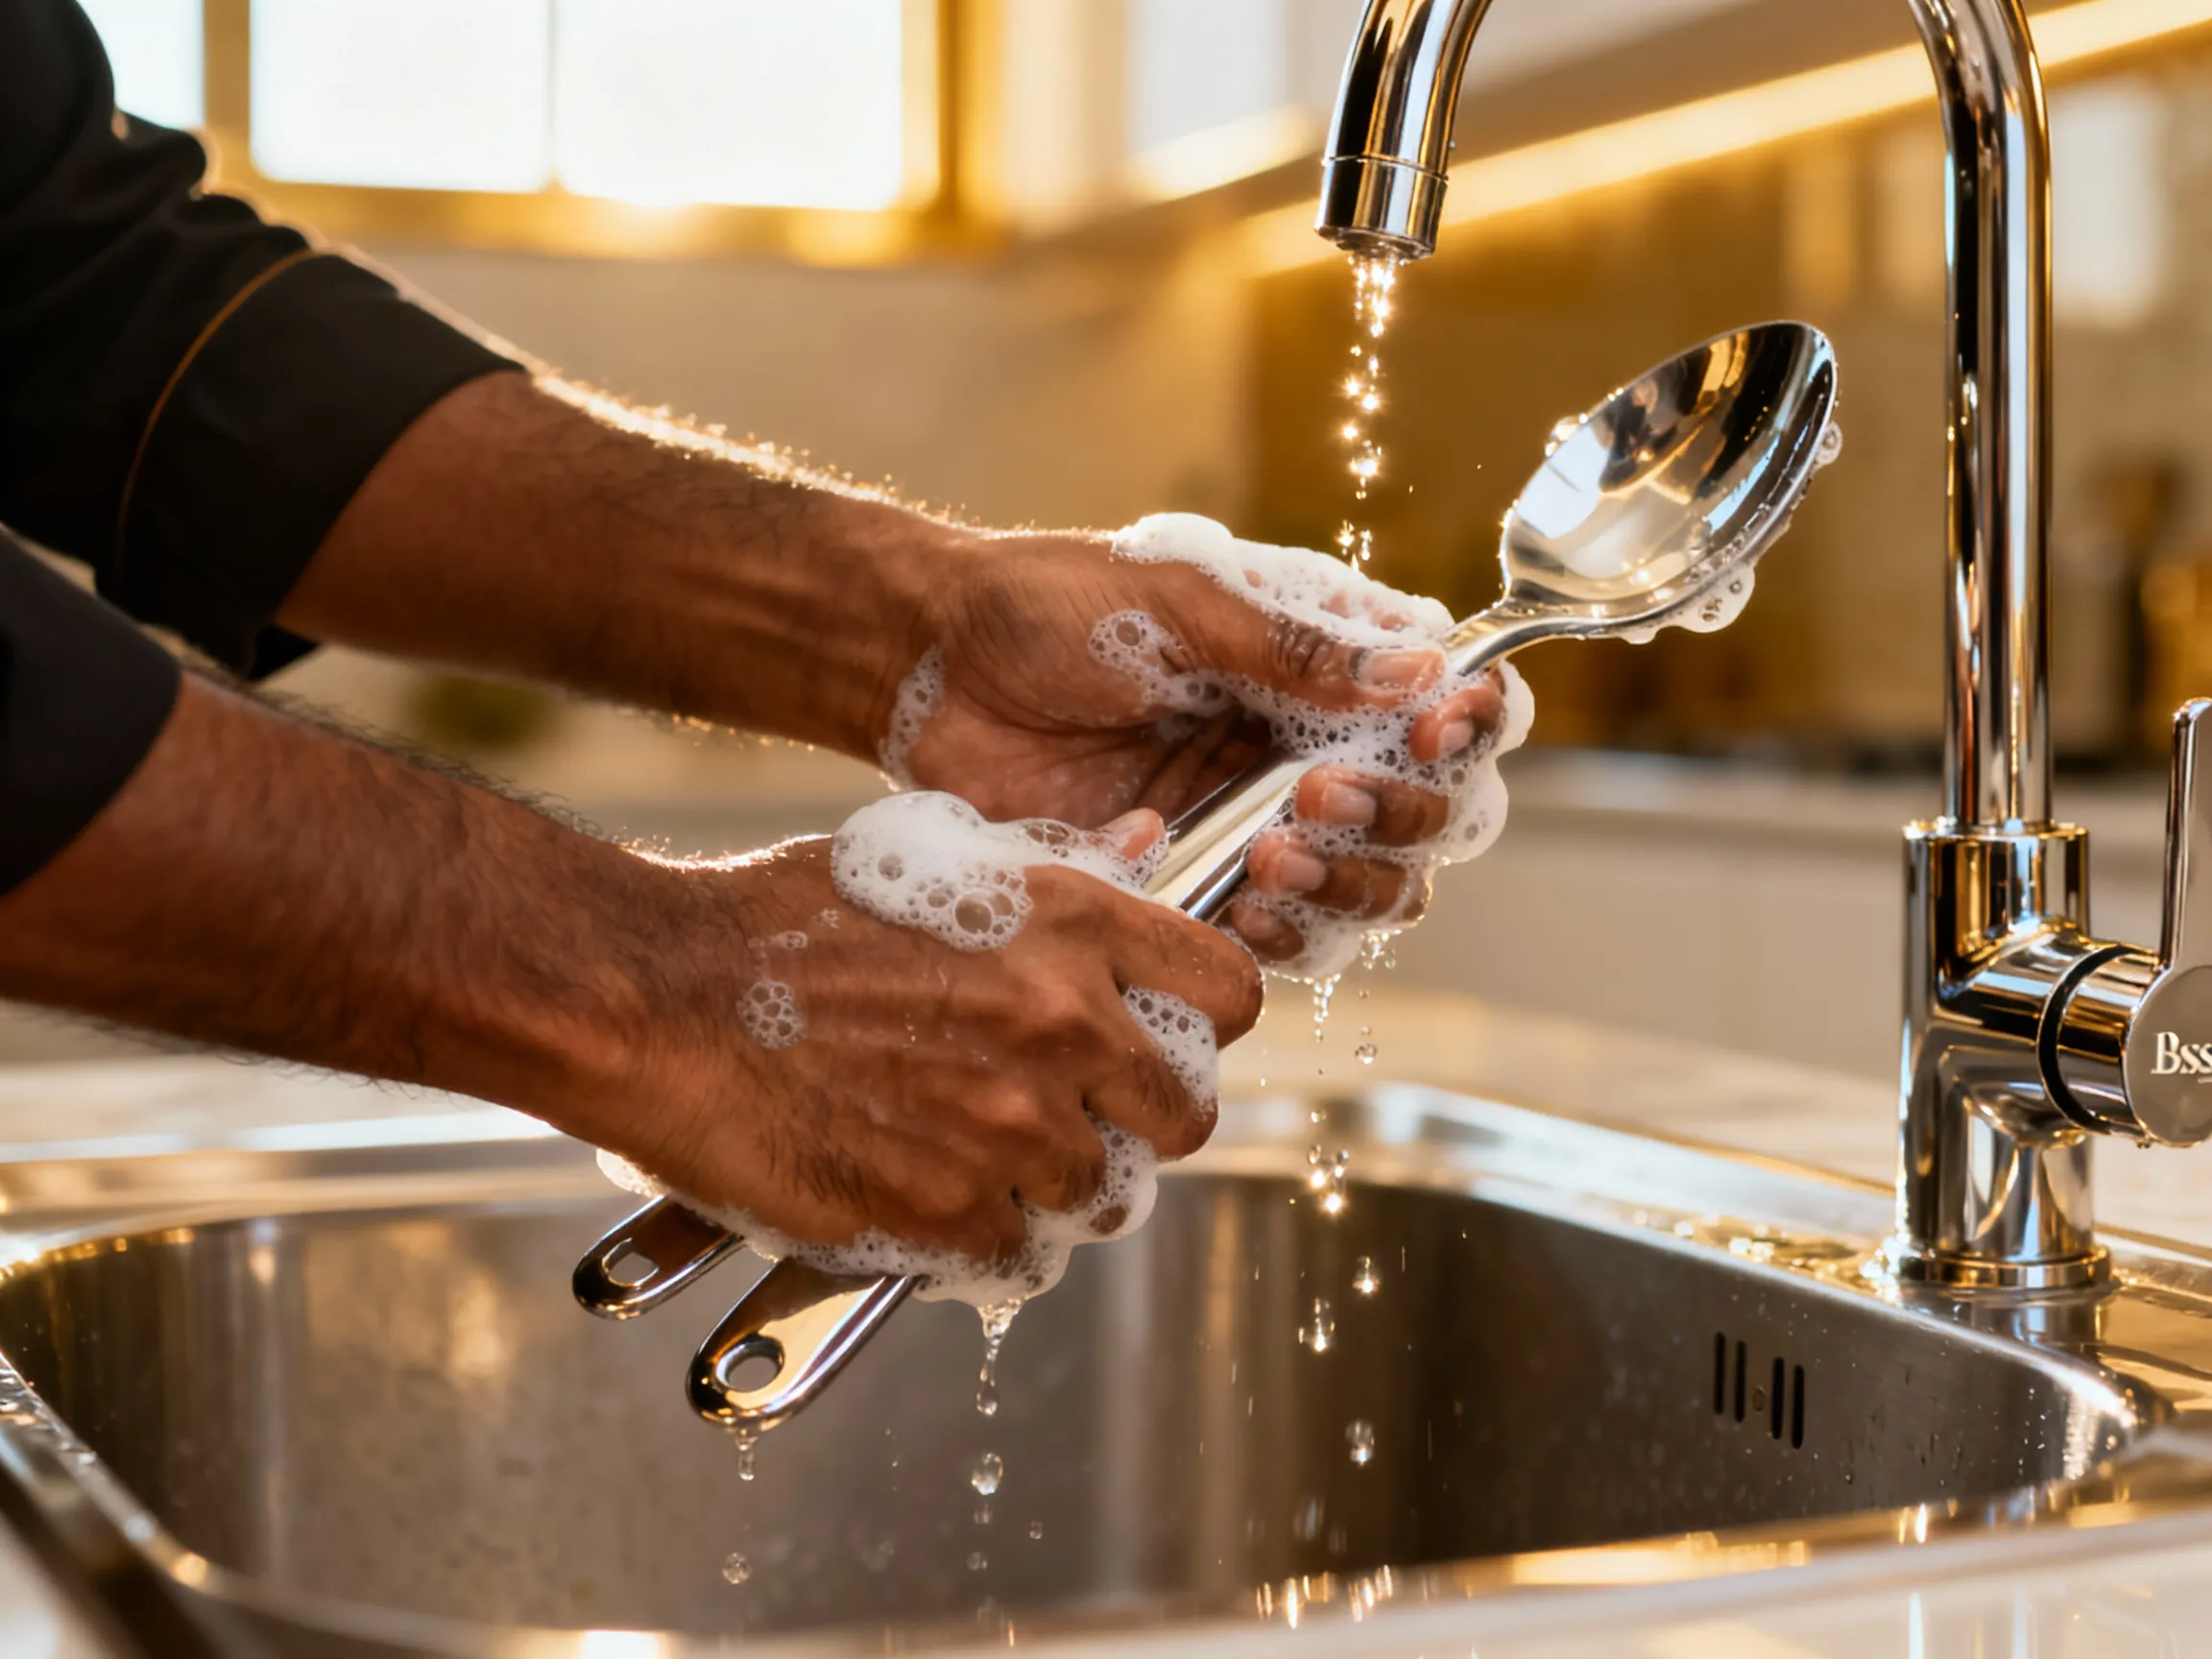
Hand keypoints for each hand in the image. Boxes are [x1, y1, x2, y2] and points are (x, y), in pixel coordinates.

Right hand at [596, 816, 1261, 1263]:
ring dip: (1052, 1186)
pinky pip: (1017, 1256)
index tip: (1162, 1040)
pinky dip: (981, 1239)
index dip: (1200, 1024)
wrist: (663, 998)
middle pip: (1183, 1118)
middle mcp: (1063, 1027)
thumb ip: (1051, 880)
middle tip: (1075, 1117)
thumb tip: (1141, 859)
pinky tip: (927, 1193)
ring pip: (1099, 1198)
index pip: (1226, 994)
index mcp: (1072, 927)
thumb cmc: (784, 919)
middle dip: (1134, 1125)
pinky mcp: (944, 1214)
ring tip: (980, 1155)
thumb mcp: (934, 853)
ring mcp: (1009, 1129)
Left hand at [892, 529, 1504, 963]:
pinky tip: (1243, 900)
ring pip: (1367, 890)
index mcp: (1317, 665)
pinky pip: (1277, 937)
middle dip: (1399, 818)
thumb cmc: (1047, 607)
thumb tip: (1425, 674)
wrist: (926, 665)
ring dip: (1349, 884)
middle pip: (1426, 819)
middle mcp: (1304, 749)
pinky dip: (1281, 930)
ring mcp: (1253, 822)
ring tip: (1275, 853)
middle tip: (1322, 795)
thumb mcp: (1178, 607)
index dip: (1466, 731)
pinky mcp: (1193, 884)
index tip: (1437, 730)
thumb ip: (1297, 650)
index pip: (1444, 709)